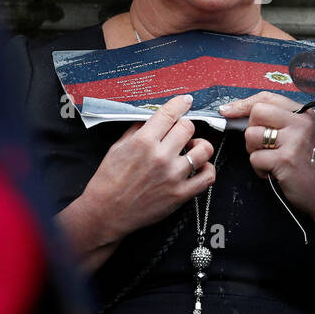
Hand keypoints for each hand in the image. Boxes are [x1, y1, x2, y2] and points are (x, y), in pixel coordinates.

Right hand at [82, 95, 215, 241]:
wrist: (106, 212)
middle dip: (185, 125)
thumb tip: (153, 116)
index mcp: (144, 141)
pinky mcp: (181, 194)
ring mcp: (173, 176)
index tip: (185, 101)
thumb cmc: (108, 180)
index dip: (180, 103)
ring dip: (199, 145)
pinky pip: (208, 176)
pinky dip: (207, 168)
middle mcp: (161, 156)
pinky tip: (199, 167)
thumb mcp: (118, 147)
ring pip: (204, 149)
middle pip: (188, 127)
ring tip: (191, 148)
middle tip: (180, 131)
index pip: (170, 113)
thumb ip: (137, 129)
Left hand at [221, 91, 314, 225]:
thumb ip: (279, 123)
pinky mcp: (285, 159)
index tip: (227, 110)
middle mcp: (300, 123)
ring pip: (251, 135)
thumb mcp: (302, 136)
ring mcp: (293, 140)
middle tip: (262, 146)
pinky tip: (275, 174)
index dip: (243, 104)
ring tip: (271, 162)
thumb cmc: (312, 168)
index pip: (267, 98)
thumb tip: (242, 115)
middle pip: (256, 112)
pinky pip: (255, 159)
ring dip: (254, 152)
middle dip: (251, 130)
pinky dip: (260, 170)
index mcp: (303, 114)